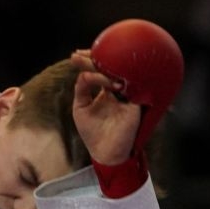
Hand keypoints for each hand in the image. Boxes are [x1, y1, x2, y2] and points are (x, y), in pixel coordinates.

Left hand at [69, 49, 139, 164]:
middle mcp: (118, 91)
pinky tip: (103, 79)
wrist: (106, 153)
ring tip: (87, 63)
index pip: (99, 71)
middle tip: (79, 55)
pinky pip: (127, 88)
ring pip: (118, 75)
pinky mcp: (134, 104)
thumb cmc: (93, 133)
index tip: (75, 55)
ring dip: (103, 68)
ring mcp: (126, 96)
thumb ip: (81, 90)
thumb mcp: (81, 108)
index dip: (89, 62)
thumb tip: (82, 73)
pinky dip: (113, 83)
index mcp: (106, 92)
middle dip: (94, 60)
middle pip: (109, 70)